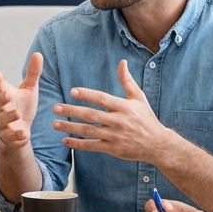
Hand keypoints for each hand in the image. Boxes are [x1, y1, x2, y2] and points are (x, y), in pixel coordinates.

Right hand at [0, 52, 42, 151]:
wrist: (20, 133)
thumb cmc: (23, 108)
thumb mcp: (29, 90)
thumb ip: (32, 73)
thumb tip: (38, 54)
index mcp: (4, 95)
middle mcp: (1, 109)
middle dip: (1, 98)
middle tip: (7, 94)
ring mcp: (4, 124)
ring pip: (1, 120)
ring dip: (8, 116)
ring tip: (16, 113)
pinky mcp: (9, 137)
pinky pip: (10, 136)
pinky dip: (16, 135)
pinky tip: (24, 133)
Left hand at [52, 60, 174, 161]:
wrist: (157, 144)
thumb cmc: (146, 118)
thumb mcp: (139, 98)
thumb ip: (127, 81)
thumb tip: (122, 62)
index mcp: (124, 107)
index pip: (103, 99)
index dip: (87, 95)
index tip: (72, 91)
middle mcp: (119, 121)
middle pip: (92, 115)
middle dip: (73, 111)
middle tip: (56, 107)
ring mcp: (115, 136)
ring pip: (90, 131)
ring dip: (71, 128)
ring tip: (55, 124)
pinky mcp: (113, 149)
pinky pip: (93, 146)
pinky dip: (78, 144)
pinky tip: (65, 140)